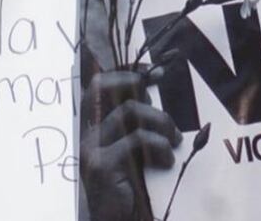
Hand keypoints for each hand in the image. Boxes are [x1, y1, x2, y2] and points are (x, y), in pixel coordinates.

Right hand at [81, 70, 180, 220]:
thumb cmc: (132, 187)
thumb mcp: (136, 149)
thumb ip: (139, 123)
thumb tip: (153, 88)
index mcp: (94, 128)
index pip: (98, 86)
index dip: (126, 74)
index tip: (158, 73)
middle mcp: (86, 134)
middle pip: (101, 88)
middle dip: (134, 84)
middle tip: (159, 98)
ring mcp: (89, 148)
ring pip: (128, 111)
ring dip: (160, 121)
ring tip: (175, 140)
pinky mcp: (100, 165)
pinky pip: (136, 139)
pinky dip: (160, 146)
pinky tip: (167, 162)